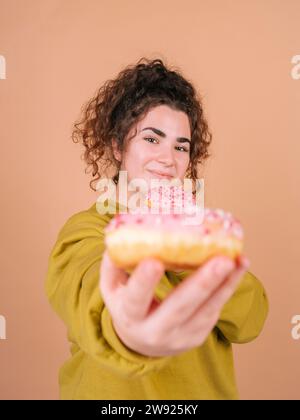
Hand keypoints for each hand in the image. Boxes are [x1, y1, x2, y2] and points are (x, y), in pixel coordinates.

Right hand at [99, 251, 248, 356]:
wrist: (142, 344)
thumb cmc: (127, 307)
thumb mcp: (112, 290)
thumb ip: (113, 265)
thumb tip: (119, 236)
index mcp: (130, 317)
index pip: (136, 300)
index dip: (144, 282)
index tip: (154, 261)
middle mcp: (155, 331)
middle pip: (180, 307)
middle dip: (203, 283)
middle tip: (221, 260)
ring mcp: (180, 336)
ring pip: (206, 310)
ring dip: (225, 283)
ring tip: (238, 260)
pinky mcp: (198, 335)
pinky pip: (215, 310)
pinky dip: (229, 287)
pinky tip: (239, 266)